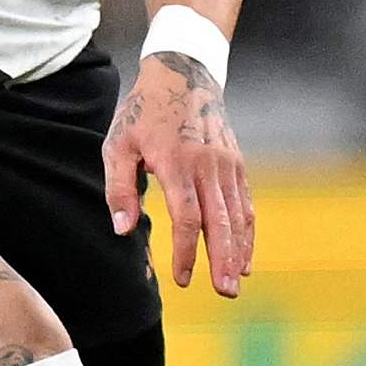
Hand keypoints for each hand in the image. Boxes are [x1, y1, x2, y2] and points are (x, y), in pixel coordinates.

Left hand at [103, 52, 253, 298]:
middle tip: (224, 293)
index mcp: (176, 162)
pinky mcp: (237, 162)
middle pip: (220, 221)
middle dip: (221, 259)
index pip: (187, 216)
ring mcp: (226, 164)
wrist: (184, 73)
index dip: (186, 251)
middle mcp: (207, 165)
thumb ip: (119, 188)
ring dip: (238, 251)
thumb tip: (123, 230)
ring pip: (237, 215)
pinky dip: (247, 231)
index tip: (182, 278)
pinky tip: (244, 257)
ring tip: (236, 282)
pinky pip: (245, 203)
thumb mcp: (118, 144)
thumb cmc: (143, 112)